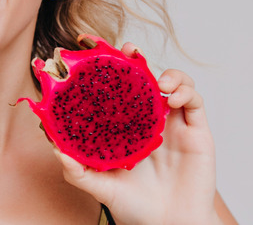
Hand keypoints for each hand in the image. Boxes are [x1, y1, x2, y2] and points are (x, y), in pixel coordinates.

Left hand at [56, 43, 220, 224]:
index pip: (114, 87)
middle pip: (143, 76)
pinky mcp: (196, 130)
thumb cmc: (135, 208)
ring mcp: (172, 122)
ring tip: (157, 83)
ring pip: (172, 81)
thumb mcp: (100, 187)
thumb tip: (56, 149)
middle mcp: (148, 118)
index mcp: (124, 125)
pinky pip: (194, 100)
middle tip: (126, 49)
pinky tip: (171, 99)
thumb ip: (78, 171)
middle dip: (135, 57)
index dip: (105, 64)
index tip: (87, 44)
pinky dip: (184, 91)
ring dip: (166, 73)